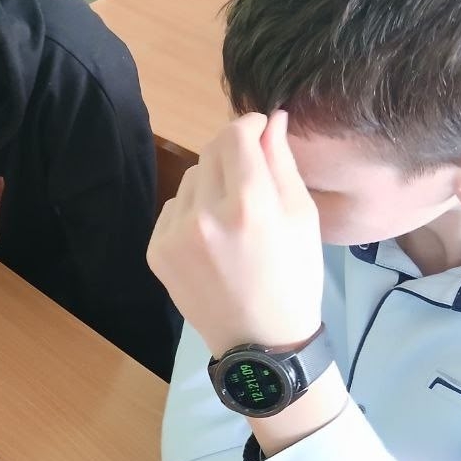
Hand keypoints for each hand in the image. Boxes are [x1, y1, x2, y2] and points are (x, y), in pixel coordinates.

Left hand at [147, 110, 322, 356]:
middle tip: (250, 179)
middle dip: (232, 154)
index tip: (259, 132)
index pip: (236, 135)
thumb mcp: (302, 217)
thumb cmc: (293, 277)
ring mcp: (175, 235)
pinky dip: (192, 213)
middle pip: (210, 151)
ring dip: (211, 185)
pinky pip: (174, 208)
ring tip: (232, 219)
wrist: (259, 341)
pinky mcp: (157, 251)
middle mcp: (205, 216)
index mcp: (249, 205)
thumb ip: (282, 163)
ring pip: (191, 178)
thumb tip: (271, 119)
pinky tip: (212, 240)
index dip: (249, 125)